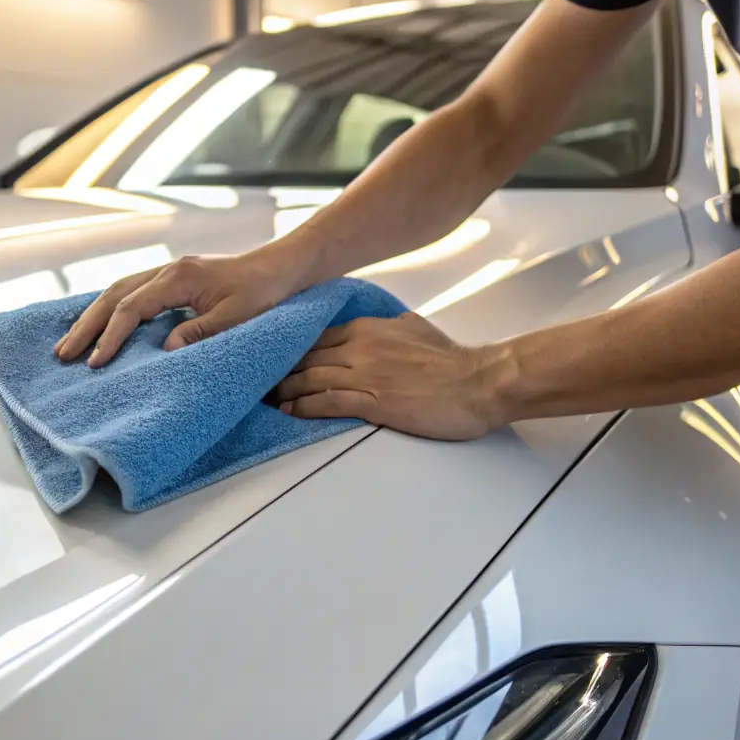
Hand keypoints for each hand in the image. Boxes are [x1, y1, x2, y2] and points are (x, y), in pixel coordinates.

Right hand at [55, 251, 301, 365]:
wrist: (280, 268)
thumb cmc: (264, 292)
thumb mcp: (237, 317)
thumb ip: (200, 332)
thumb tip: (164, 350)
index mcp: (179, 277)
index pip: (132, 307)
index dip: (112, 335)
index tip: (96, 362)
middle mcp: (167, 271)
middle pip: (114, 295)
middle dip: (87, 325)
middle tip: (64, 354)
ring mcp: (168, 273)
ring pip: (118, 292)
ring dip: (93, 317)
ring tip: (70, 343)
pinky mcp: (173, 281)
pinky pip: (132, 293)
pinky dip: (111, 310)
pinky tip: (99, 325)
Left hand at [273, 313, 506, 439]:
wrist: (478, 382)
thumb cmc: (451, 359)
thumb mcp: (413, 327)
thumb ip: (386, 326)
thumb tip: (375, 327)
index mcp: (367, 327)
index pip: (315, 336)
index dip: (291, 350)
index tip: (276, 361)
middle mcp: (360, 347)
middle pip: (305, 358)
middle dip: (280, 371)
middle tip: (262, 383)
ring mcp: (365, 374)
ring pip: (310, 379)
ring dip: (285, 391)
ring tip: (269, 401)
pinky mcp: (374, 402)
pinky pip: (327, 402)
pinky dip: (303, 407)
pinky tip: (290, 412)